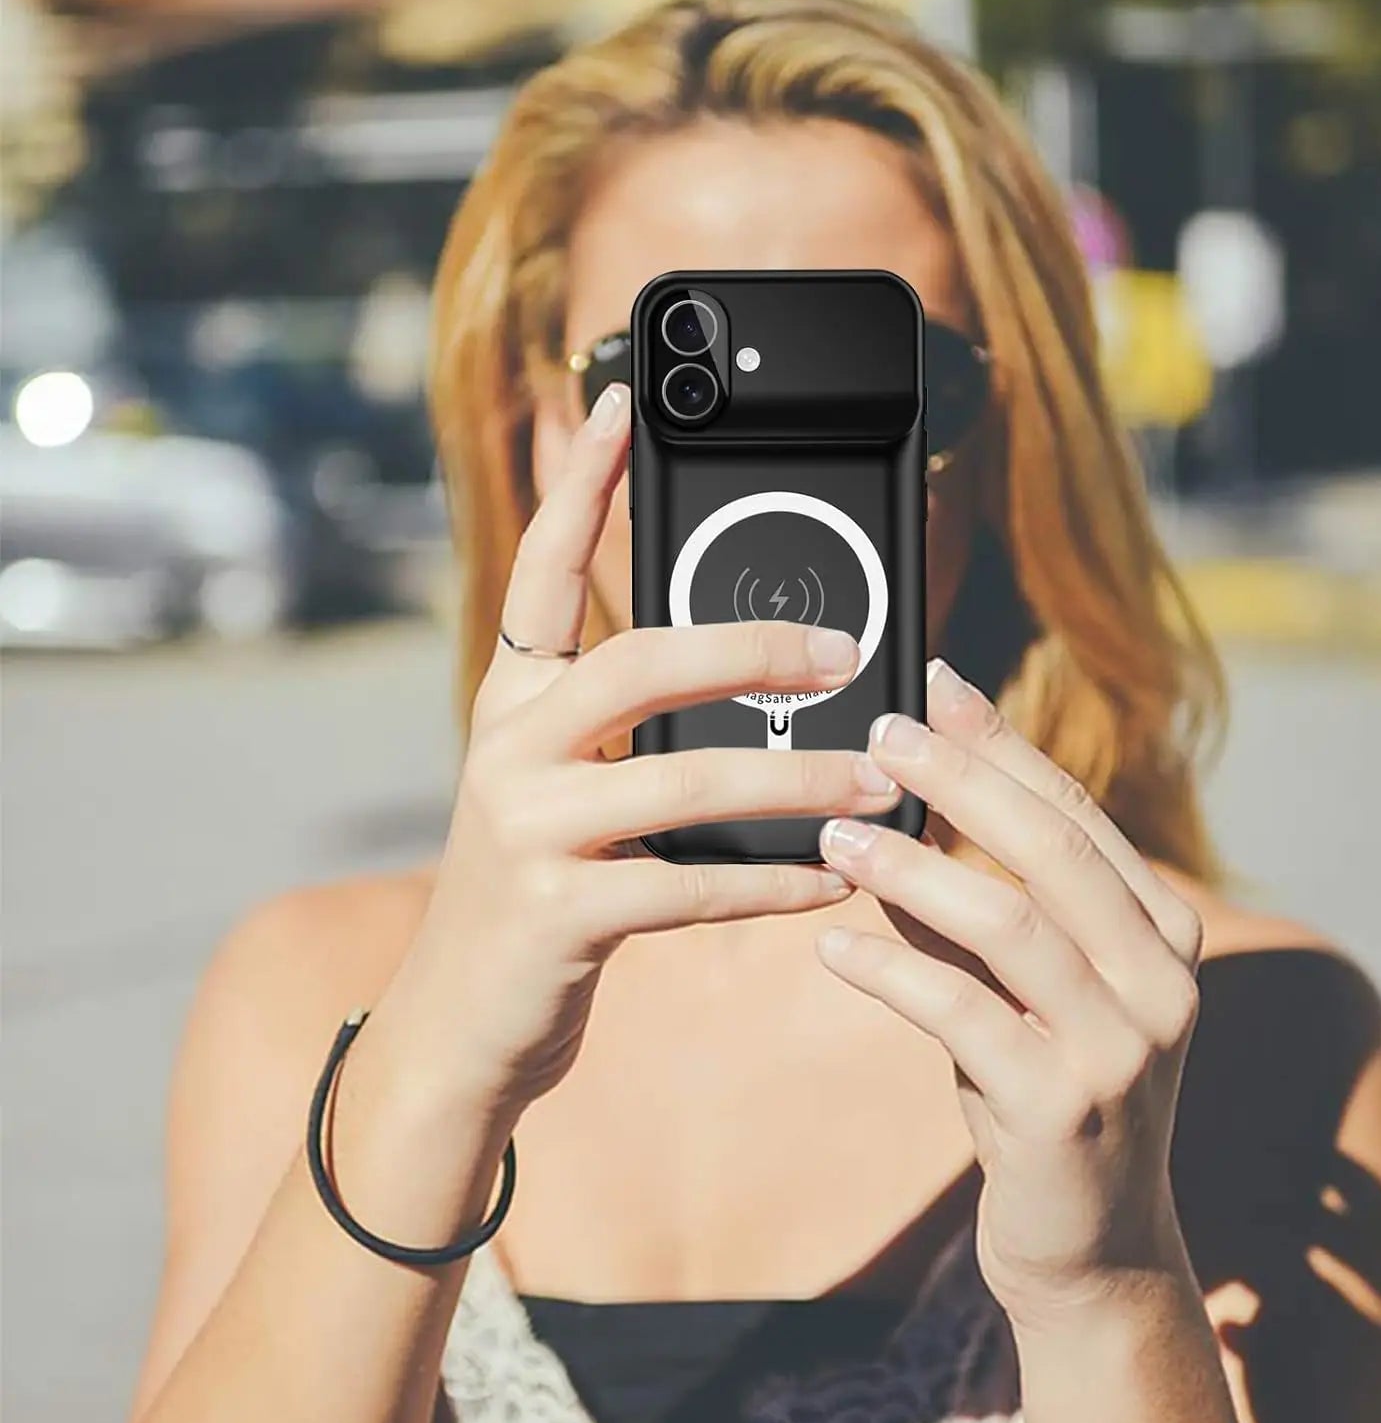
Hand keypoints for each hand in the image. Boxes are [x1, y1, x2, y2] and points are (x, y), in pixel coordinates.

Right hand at [383, 386, 895, 1111]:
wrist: (462, 1019)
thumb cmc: (542, 886)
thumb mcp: (566, 787)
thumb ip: (635, 730)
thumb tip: (769, 679)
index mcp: (512, 701)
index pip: (540, 571)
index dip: (578, 485)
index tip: (620, 403)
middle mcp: (506, 747)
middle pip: (638, 661)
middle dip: (752, 649)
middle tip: (843, 647)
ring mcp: (523, 829)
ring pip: (683, 778)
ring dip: (797, 780)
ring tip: (876, 777)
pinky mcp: (556, 913)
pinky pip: (692, 887)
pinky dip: (773, 880)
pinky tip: (832, 876)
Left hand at [814, 657, 1205, 1331]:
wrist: (1093, 1248)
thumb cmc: (1046, 1090)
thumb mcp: (1021, 986)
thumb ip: (973, 903)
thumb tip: (891, 808)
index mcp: (1162, 930)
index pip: (1075, 810)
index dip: (1000, 742)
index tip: (932, 684)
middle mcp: (1162, 979)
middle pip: (1052, 847)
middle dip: (961, 778)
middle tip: (877, 733)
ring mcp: (1122, 1046)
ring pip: (1010, 922)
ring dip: (913, 869)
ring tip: (836, 836)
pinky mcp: (1062, 1109)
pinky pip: (963, 1014)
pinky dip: (891, 971)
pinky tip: (831, 948)